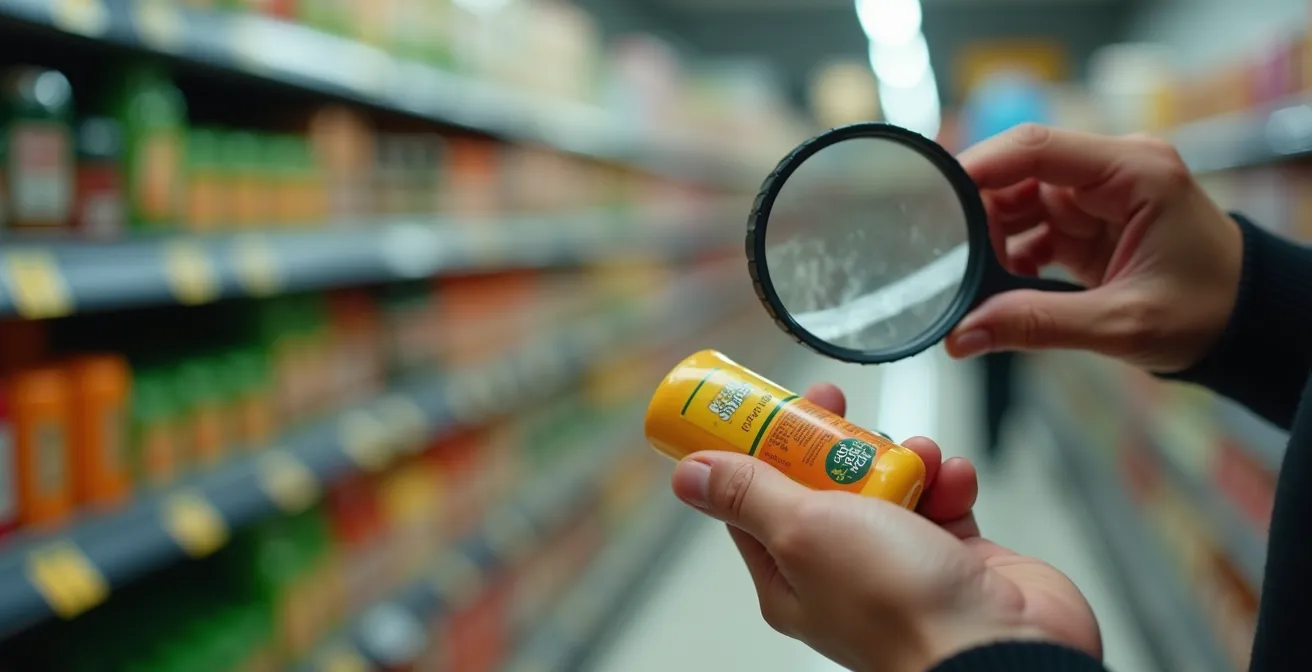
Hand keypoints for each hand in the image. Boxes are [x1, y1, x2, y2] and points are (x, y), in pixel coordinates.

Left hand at [670, 383, 1098, 671]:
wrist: (1004, 647)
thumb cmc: (901, 606)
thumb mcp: (804, 531)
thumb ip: (750, 494)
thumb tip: (688, 475)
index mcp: (789, 576)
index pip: (754, 499)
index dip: (756, 445)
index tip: (766, 400)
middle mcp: (839, 572)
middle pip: (821, 483)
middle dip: (832, 440)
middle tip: (837, 403)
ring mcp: (898, 564)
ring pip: (887, 484)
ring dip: (904, 458)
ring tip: (920, 455)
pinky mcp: (952, 556)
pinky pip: (942, 499)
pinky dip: (950, 480)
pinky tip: (956, 479)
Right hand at [946, 124, 1242, 372]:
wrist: (1246, 324)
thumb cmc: (1207, 312)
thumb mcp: (1121, 323)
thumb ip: (1038, 326)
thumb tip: (964, 336)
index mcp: (1135, 173)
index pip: (1039, 148)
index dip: (981, 165)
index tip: (935, 195)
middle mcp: (1114, 172)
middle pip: (1020, 173)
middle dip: (979, 216)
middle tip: (948, 263)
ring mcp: (1099, 195)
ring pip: (1019, 201)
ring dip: (990, 239)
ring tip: (972, 282)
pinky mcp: (1089, 221)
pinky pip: (1031, 226)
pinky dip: (1009, 255)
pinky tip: (999, 287)